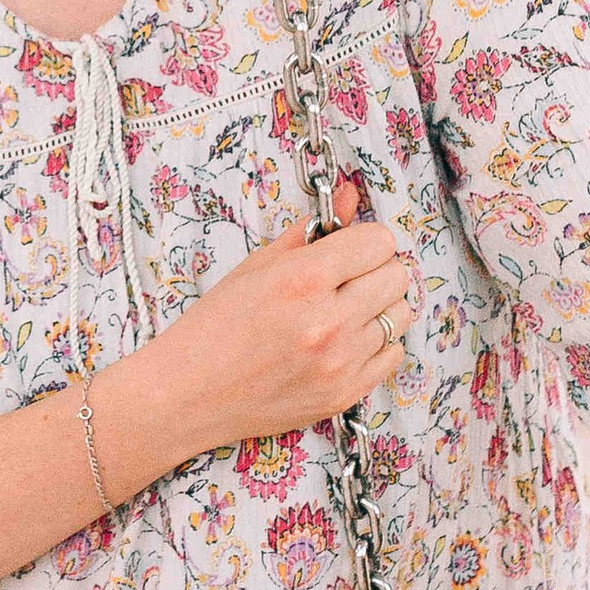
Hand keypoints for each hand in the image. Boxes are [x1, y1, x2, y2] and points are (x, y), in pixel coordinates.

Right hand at [151, 198, 413, 458]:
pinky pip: (394, 354)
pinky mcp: (345, 394)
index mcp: (304, 279)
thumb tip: (347, 195)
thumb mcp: (257, 266)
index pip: (379, 241)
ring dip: (378, 308)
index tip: (348, 251)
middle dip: (374, 271)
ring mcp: (341, 362)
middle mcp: (329, 320)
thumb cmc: (216, 326)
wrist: (189, 393)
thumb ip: (311, 231)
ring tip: (343, 312)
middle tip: (345, 280)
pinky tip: (345, 343)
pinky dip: (376, 344)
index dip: (364, 241)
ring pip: (400, 315)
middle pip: (397, 276)